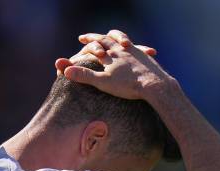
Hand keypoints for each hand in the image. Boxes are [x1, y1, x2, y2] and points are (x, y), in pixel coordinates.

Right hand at [54, 30, 173, 99]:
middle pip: (109, 38)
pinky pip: (138, 50)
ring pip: (124, 41)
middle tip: (97, 35)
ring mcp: (136, 52)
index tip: (81, 38)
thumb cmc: (127, 85)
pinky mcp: (146, 58)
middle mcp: (123, 48)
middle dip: (100, 36)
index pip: (96, 42)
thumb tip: (65, 70)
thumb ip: (83, 75)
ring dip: (118, 38)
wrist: (153, 85)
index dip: (88, 40)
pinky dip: (135, 49)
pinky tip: (135, 53)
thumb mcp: (102, 81)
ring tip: (117, 40)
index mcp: (111, 53)